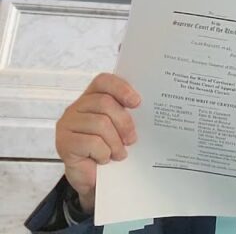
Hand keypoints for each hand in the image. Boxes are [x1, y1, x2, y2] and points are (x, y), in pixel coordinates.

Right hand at [55, 73, 140, 212]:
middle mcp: (76, 108)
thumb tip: (146, 107)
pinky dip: (103, 153)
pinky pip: (91, 142)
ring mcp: (67, 124)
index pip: (104, 81)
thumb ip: (125, 114)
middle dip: (124, 123)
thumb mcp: (118, 128)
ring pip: (100, 123)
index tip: (137, 102)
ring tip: (118, 154)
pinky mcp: (64, 143)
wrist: (91, 179)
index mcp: (91, 98)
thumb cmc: (107, 149)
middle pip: (105, 103)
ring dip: (115, 142)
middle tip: (131, 140)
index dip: (121, 88)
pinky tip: (104, 159)